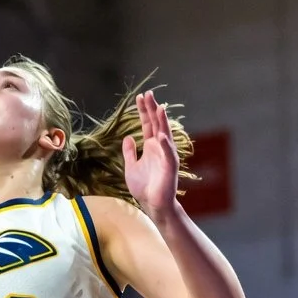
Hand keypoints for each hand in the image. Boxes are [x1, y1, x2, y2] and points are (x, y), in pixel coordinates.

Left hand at [122, 91, 179, 219]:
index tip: (140, 97)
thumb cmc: (144, 187)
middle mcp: (160, 147)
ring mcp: (166, 156)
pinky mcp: (170, 167)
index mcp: (151, 146)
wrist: (152, 204)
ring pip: (165, 134)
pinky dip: (165, 145)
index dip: (144, 111)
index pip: (147, 124)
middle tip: (148, 94)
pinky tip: (161, 135)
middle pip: (156, 124)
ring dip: (162, 122)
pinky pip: (168, 154)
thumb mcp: (131, 167)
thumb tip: (128, 137)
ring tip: (159, 107)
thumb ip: (130, 152)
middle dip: (152, 109)